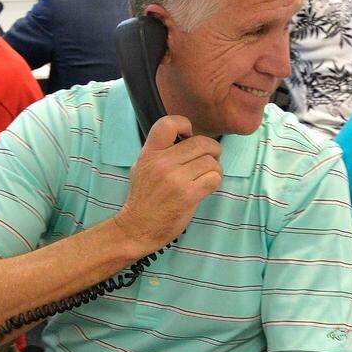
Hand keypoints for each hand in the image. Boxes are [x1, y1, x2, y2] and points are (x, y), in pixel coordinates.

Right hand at [114, 115, 222, 252]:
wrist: (137, 228)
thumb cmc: (143, 198)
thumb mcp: (142, 167)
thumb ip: (160, 151)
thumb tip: (186, 138)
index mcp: (149, 153)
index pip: (169, 123)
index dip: (184, 124)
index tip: (188, 136)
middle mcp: (161, 163)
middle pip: (201, 142)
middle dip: (212, 150)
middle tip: (210, 158)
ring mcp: (175, 179)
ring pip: (211, 161)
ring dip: (214, 169)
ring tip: (206, 177)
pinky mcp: (188, 195)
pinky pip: (214, 178)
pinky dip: (215, 182)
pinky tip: (206, 187)